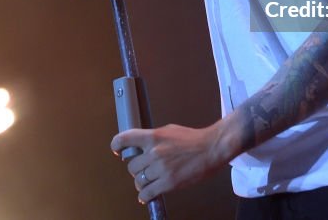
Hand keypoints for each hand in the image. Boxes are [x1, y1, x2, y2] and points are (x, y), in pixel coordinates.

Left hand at [111, 123, 229, 204]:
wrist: (211, 148)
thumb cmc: (194, 139)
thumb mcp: (169, 131)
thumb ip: (154, 138)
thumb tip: (143, 146)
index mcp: (154, 137)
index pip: (125, 139)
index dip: (116, 145)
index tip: (116, 150)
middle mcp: (154, 152)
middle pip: (131, 166)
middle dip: (135, 170)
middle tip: (141, 171)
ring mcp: (161, 168)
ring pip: (139, 181)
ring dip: (141, 183)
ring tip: (146, 183)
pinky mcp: (169, 182)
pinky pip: (148, 193)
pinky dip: (145, 196)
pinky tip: (146, 195)